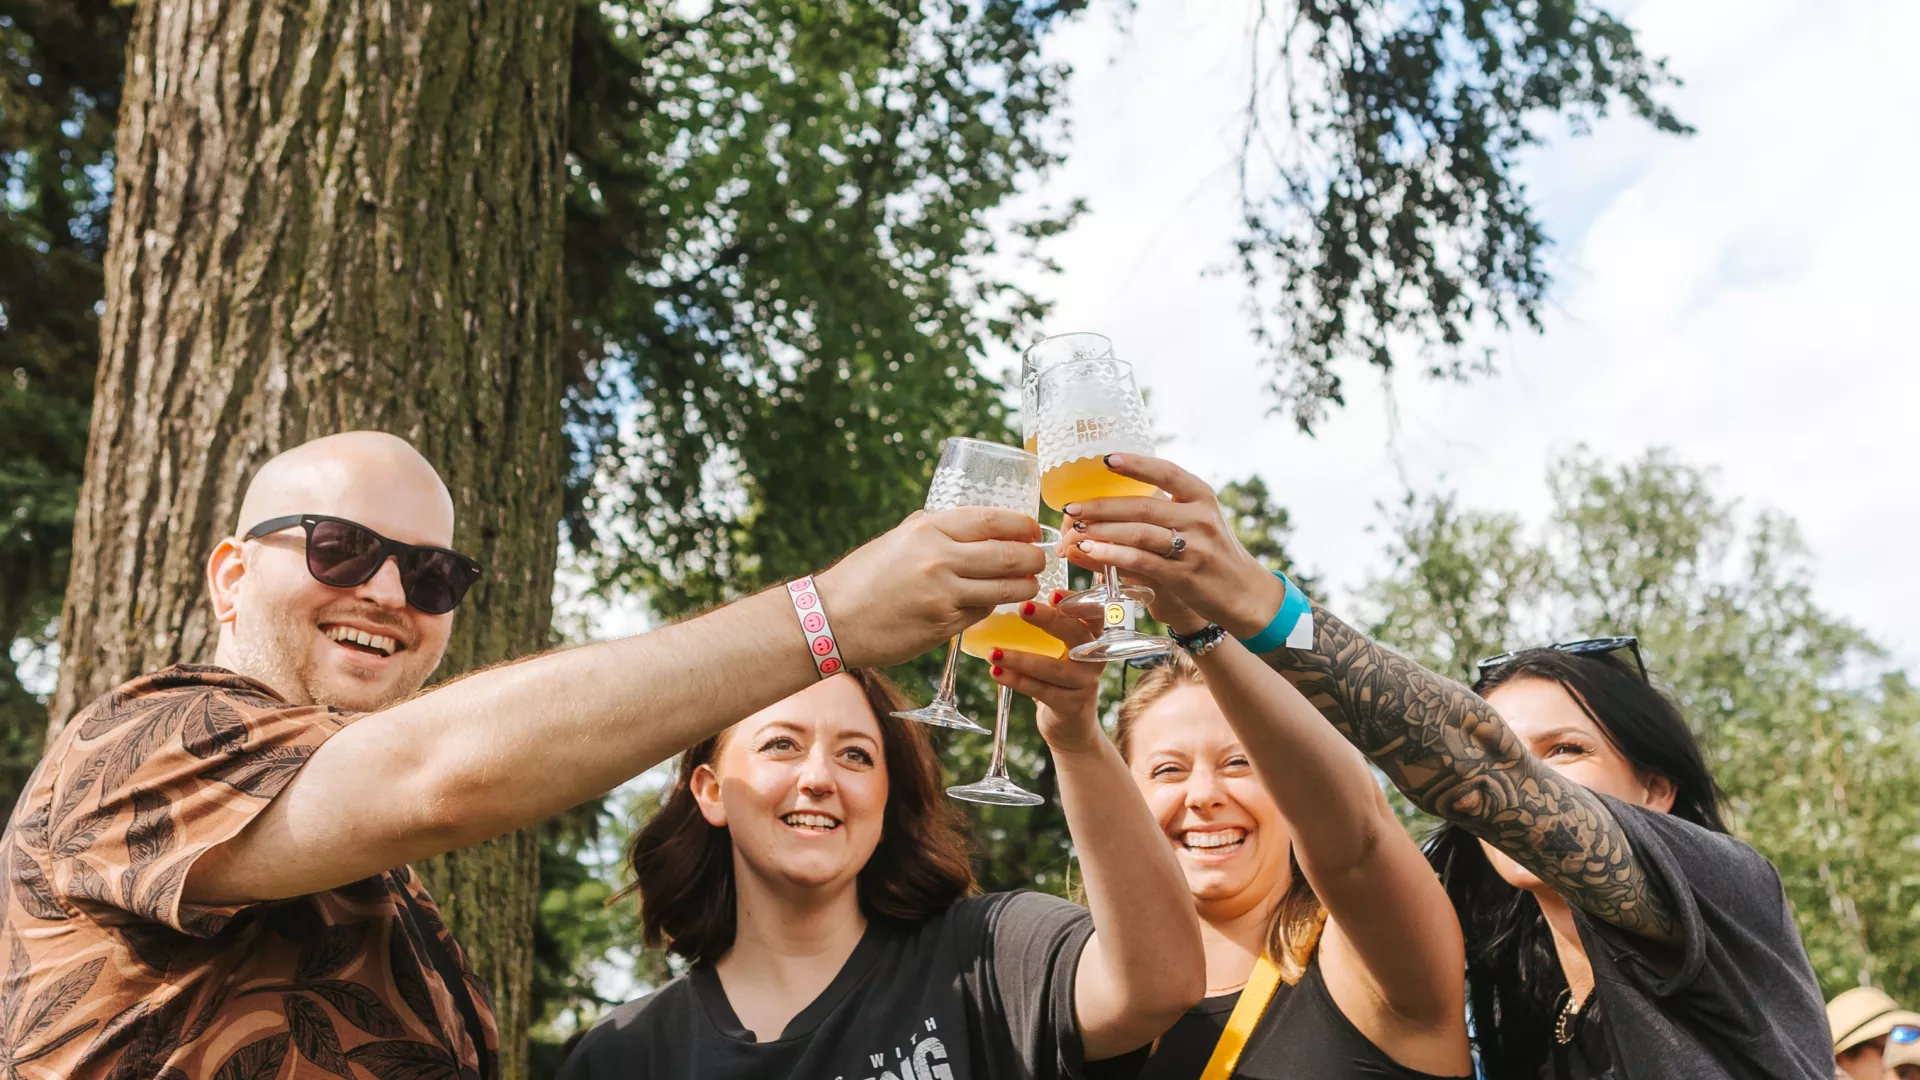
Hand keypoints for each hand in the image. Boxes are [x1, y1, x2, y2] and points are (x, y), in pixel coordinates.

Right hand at [818, 508, 1043, 667]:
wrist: (832, 619)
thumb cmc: (862, 578)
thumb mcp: (896, 540)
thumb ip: (931, 529)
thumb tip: (965, 524)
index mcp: (929, 529)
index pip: (993, 521)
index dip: (1023, 525)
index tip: (1034, 530)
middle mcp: (940, 558)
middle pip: (1009, 555)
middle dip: (1034, 558)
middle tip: (1041, 559)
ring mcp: (944, 594)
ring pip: (1004, 588)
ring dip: (1025, 587)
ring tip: (1029, 584)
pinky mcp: (943, 625)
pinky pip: (982, 612)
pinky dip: (992, 606)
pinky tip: (993, 603)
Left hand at [988, 598, 1104, 754]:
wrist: (1071, 725)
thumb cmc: (1059, 677)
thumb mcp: (1060, 650)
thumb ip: (1049, 628)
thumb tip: (1008, 598)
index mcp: (1094, 637)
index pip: (1093, 613)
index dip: (1077, 601)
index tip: (1053, 592)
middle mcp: (1095, 658)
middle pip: (1076, 634)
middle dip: (1049, 620)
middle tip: (1022, 609)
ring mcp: (1085, 683)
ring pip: (1053, 668)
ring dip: (1021, 659)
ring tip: (994, 652)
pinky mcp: (1072, 705)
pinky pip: (1041, 691)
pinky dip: (1017, 682)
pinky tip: (997, 674)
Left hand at [1059, 455, 1284, 639]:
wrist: (1244, 593)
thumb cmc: (1213, 553)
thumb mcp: (1199, 520)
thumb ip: (1167, 507)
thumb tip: (1113, 500)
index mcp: (1202, 496)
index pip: (1166, 471)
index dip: (1135, 464)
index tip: (1105, 459)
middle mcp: (1200, 517)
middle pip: (1143, 505)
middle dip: (1102, 505)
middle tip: (1072, 507)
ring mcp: (1194, 547)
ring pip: (1139, 533)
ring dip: (1102, 531)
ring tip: (1075, 531)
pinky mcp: (1184, 575)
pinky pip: (1141, 561)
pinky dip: (1112, 556)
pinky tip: (1090, 553)